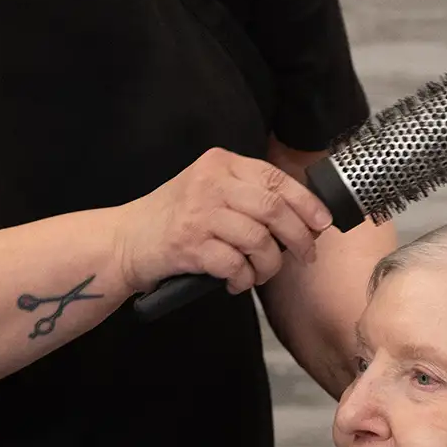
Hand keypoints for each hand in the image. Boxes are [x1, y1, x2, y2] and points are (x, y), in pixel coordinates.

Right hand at [114, 147, 331, 295]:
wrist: (125, 240)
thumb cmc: (173, 218)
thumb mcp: (208, 189)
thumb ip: (247, 194)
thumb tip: (303, 216)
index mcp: (220, 163)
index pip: (276, 179)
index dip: (307, 204)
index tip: (322, 224)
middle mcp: (210, 183)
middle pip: (274, 209)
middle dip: (298, 238)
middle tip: (304, 256)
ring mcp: (198, 213)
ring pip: (258, 240)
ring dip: (268, 265)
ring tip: (260, 274)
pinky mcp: (188, 245)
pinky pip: (235, 265)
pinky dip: (243, 279)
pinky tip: (236, 282)